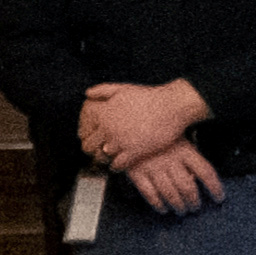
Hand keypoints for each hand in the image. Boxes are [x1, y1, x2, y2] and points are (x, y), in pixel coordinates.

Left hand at [79, 77, 208, 167]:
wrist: (172, 106)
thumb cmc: (149, 97)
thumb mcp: (122, 89)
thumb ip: (103, 90)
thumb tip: (87, 94)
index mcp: (102, 114)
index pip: (84, 132)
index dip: (87, 137)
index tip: (92, 141)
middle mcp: (107, 128)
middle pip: (89, 147)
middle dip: (93, 150)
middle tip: (98, 152)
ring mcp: (120, 140)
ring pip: (102, 156)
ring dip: (105, 158)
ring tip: (109, 158)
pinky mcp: (134, 151)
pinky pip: (117, 164)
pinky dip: (116, 166)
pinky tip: (120, 164)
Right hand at [121, 139, 225, 215]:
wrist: (126, 126)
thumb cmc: (156, 133)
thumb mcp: (178, 137)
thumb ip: (189, 155)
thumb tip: (197, 177)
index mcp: (184, 150)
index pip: (206, 172)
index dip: (215, 187)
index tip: (219, 198)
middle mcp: (170, 160)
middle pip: (188, 187)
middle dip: (193, 201)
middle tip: (195, 207)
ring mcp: (152, 167)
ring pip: (170, 193)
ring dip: (178, 205)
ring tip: (181, 210)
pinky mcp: (136, 173)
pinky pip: (149, 193)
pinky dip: (157, 204)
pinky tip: (163, 209)